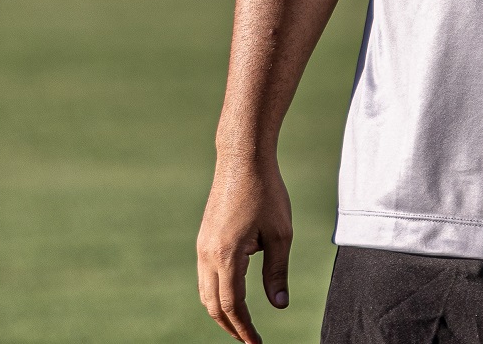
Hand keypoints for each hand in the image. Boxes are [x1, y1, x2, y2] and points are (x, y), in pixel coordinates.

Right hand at [197, 158, 291, 341]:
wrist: (242, 158)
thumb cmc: (265, 191)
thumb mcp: (280, 233)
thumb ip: (277, 272)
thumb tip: (279, 305)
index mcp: (227, 255)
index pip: (232, 306)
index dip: (245, 330)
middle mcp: (208, 254)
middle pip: (213, 305)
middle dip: (231, 327)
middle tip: (250, 340)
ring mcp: (202, 245)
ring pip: (205, 292)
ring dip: (221, 311)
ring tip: (242, 323)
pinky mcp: (203, 237)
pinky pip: (205, 275)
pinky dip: (216, 292)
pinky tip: (233, 293)